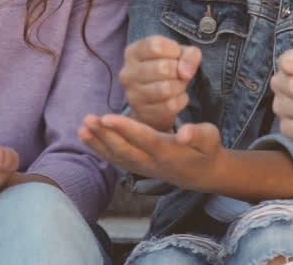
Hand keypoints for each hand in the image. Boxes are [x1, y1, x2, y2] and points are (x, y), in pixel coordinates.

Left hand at [78, 112, 222, 191]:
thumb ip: (198, 133)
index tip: (107, 117)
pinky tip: (85, 137)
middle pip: (126, 151)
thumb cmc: (207, 149)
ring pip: (117, 157)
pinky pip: (116, 159)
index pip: (144, 140)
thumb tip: (185, 132)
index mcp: (170, 152)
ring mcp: (144, 168)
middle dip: (106, 136)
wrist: (203, 174)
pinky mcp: (138, 167)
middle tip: (89, 119)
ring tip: (81, 129)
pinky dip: (99, 149)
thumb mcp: (210, 138)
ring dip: (98, 143)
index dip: (126, 129)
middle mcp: (153, 163)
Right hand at [119, 35, 201, 131]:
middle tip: (179, 74)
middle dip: (179, 71)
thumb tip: (185, 73)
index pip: (156, 46)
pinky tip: (176, 97)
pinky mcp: (143, 112)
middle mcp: (127, 72)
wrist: (156, 101)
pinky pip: (170, 105)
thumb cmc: (167, 69)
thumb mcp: (179, 54)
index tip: (176, 56)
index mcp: (133, 52)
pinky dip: (181, 100)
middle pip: (162, 68)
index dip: (174, 51)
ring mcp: (132, 94)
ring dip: (180, 86)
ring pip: (166, 89)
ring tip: (178, 85)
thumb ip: (189, 54)